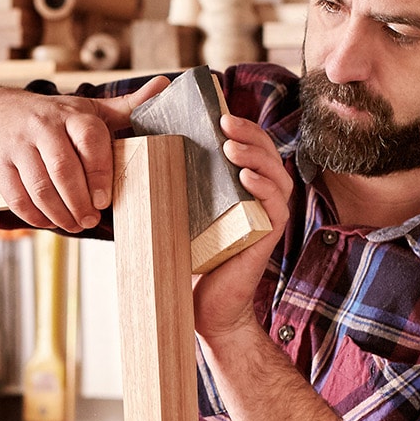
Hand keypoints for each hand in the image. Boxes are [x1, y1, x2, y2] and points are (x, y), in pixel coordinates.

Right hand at [0, 75, 168, 232]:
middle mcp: (42, 126)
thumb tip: (164, 86)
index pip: (89, 140)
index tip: (104, 200)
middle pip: (63, 170)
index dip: (99, 172)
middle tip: (90, 220)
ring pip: (39, 187)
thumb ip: (126, 107)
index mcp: (71, 114)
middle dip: (79, 202)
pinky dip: (34, 216)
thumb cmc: (50, 115)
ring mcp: (17, 146)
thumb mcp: (86, 108)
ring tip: (73, 224)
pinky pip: (16, 197)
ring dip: (59, 214)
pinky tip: (48, 220)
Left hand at [193, 111, 292, 343]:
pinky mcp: (268, 238)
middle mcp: (261, 199)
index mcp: (243, 189)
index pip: (252, 148)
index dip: (243, 127)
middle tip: (224, 120)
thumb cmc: (192, 259)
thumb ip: (177, 185)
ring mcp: (267, 218)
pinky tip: (246, 177)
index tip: (218, 112)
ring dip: (256, 156)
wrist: (203, 307)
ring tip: (231, 146)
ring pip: (277, 175)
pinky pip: (276, 206)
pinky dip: (264, 188)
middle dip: (249, 132)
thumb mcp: (182, 213)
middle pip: (268, 154)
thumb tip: (142, 153)